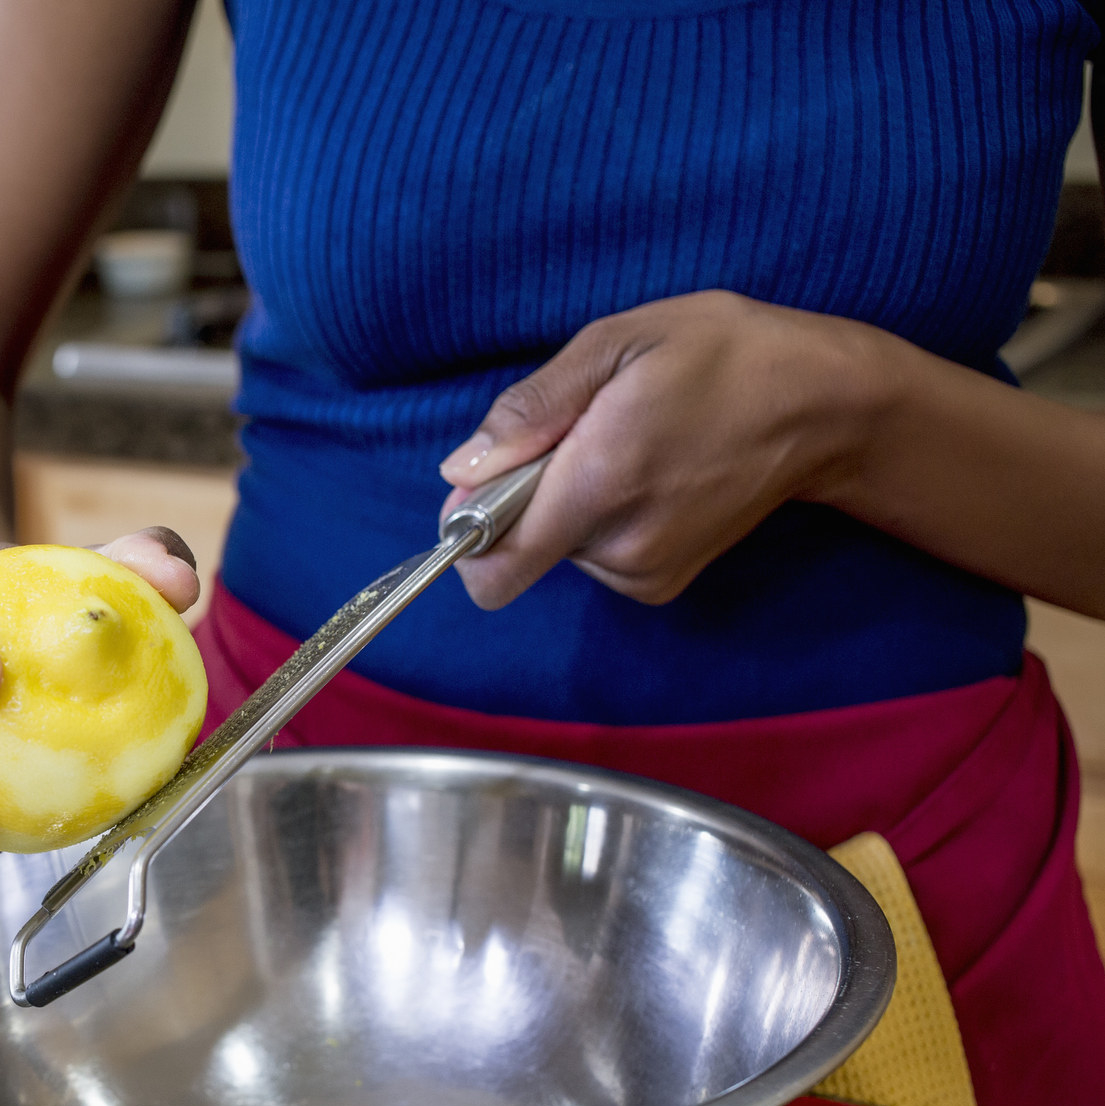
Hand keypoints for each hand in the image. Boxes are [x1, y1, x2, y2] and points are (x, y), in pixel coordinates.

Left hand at [438, 290, 898, 608]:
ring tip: (627, 444)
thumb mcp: (617, 343)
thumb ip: (531, 410)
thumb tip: (461, 470)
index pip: (491, 569)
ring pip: (556, 550)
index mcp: (599, 486)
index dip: (467, 529)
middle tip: (586, 433)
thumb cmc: (723, 355)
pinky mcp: (663, 582)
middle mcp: (619, 548)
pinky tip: (647, 470)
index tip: (491, 479)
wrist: (826, 405)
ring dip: (569, 501)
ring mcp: (646, 573)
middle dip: (528, 495)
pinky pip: (593, 556)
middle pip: (518, 550)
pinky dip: (600, 517)